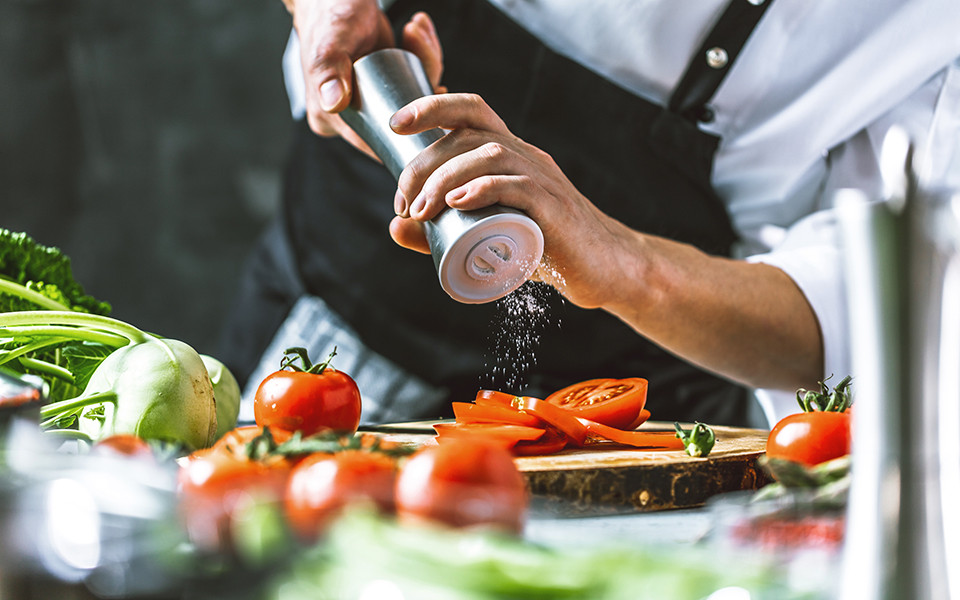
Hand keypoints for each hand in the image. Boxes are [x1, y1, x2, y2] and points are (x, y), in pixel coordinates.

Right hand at [291, 0, 444, 154]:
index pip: (375, 143)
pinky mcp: (383, 85)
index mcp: (331, 119)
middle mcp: (350, 116)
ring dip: (426, 66)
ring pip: (411, 101)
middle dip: (423, 91)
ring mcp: (368, 101)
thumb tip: (333, 104)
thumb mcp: (330, 43)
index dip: (409, 135)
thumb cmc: (328, 14)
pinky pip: (412, 83)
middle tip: (425, 54)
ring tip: (415, 31)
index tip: (432, 105)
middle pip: (400, 122)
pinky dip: (422, 58)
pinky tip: (418, 32)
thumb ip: (329, 70)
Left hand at [386, 93, 635, 309]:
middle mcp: (527, 157)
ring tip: (421, 210)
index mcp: (510, 155)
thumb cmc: (545, 248)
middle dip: (424, 163)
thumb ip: (440, 232)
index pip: (472, 110)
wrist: (604, 269)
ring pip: (490, 155)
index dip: (432, 106)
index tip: (396, 126)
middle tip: (403, 203)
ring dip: (444, 177)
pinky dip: (483, 189)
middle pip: (470, 134)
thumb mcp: (488, 236)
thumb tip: (394, 226)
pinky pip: (519, 185)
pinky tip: (457, 202)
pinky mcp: (555, 210)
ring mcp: (544, 180)